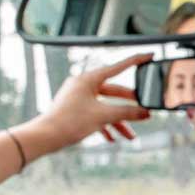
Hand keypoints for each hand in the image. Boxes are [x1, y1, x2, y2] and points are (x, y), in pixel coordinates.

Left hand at [25, 53, 153, 155]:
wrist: (46, 136)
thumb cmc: (68, 121)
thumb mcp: (103, 116)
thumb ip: (127, 113)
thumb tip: (145, 113)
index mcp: (88, 79)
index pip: (118, 67)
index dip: (135, 61)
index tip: (148, 56)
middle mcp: (83, 85)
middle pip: (114, 91)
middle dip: (129, 105)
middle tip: (144, 110)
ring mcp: (79, 97)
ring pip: (107, 106)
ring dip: (119, 121)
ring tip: (130, 134)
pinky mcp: (76, 110)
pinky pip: (97, 114)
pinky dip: (107, 125)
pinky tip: (113, 138)